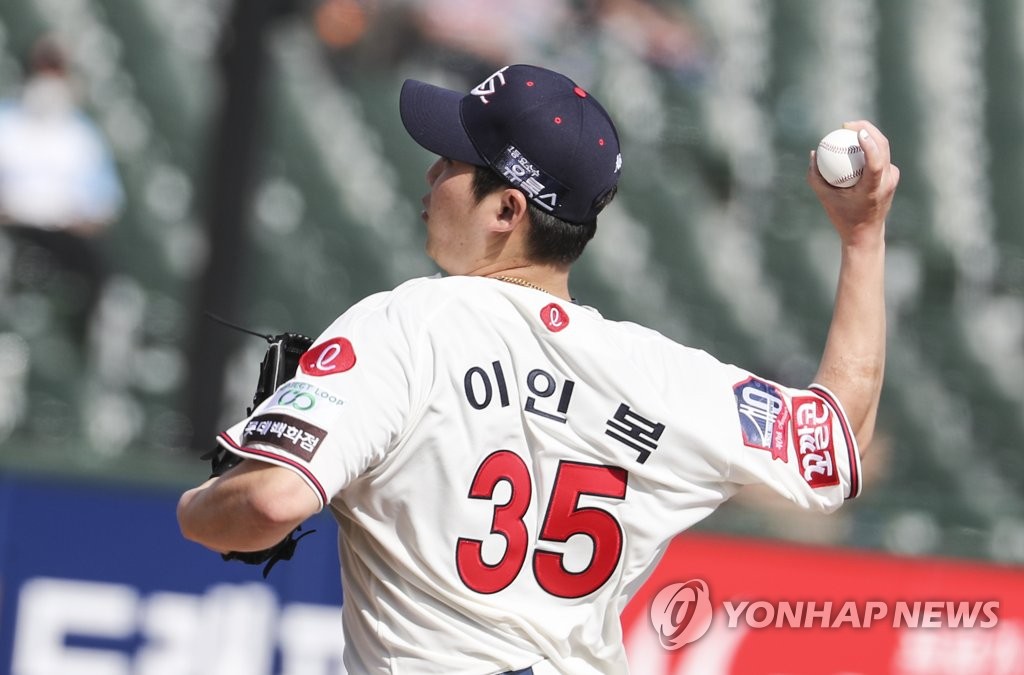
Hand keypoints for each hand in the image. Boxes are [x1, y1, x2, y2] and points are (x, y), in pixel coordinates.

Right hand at [807, 120, 899, 245]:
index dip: (869, 143)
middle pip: (883, 146)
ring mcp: (893, 177)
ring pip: (884, 147)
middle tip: (847, 125)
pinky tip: (854, 144)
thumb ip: (815, 176)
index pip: (876, 161)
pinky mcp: (892, 176)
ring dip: (868, 134)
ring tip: (849, 130)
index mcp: (873, 188)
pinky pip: (881, 155)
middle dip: (866, 128)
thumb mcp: (824, 198)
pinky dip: (868, 147)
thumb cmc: (843, 217)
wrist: (865, 234)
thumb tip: (814, 153)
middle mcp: (887, 181)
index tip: (855, 131)